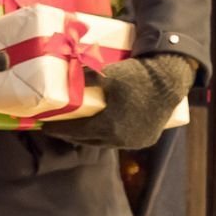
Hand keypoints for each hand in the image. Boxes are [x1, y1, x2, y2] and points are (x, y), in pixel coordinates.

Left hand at [43, 53, 194, 148]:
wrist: (170, 79)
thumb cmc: (137, 76)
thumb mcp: (108, 74)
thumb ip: (85, 76)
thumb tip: (65, 72)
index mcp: (109, 126)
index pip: (76, 132)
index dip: (59, 129)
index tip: (45, 126)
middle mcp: (121, 140)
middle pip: (88, 140)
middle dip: (71, 135)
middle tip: (58, 127)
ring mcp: (134, 142)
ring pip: (105, 142)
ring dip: (91, 137)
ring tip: (78, 129)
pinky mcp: (146, 140)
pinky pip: (121, 141)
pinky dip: (109, 136)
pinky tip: (102, 129)